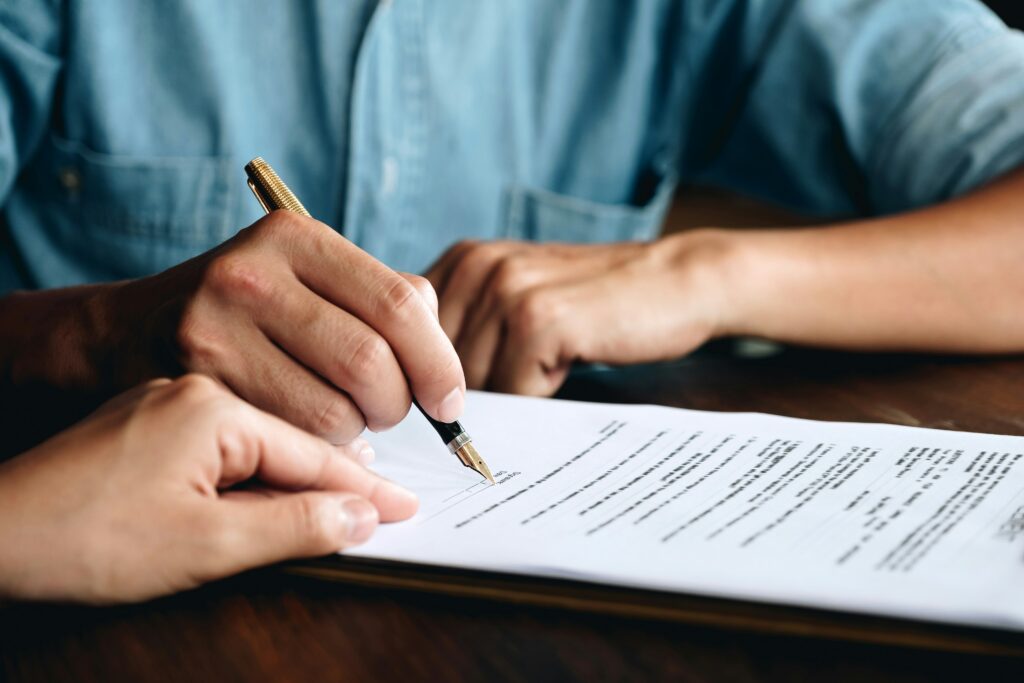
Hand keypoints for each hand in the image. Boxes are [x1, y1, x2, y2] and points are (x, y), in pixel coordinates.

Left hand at [0, 375, 417, 603]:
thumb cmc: (84, 540)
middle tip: (385, 506)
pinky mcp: (155, 416)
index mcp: (214, 405)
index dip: (366, 487)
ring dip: (306, 466)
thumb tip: (362, 518)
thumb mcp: (202, 546)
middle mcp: (197, 388)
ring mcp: (173, 396)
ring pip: (270, 428)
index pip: (316, 447)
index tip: (407, 506)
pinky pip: (235, 433)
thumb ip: (292, 528)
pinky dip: (265, 462)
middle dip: (343, 470)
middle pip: (300, 426)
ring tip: (344, 500)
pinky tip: (278, 485)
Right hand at [104, 211, 464, 442]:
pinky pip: (288, 441)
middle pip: (370, 363)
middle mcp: (250, 276)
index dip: (438, 361)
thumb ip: (385, 302)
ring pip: (333, 413)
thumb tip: (442, 367)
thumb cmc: (252, 311)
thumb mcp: (312, 278)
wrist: (133, 329)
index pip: (398, 303)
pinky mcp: (194, 386)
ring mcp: (213, 330)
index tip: (450, 399)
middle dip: (398, 404)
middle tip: (392, 411)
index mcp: (295, 237)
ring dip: (357, 432)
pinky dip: (317, 451)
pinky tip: (306, 434)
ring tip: (343, 416)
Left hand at [425, 232, 731, 395]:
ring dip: (510, 394)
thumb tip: (412, 390)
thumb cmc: (595, 303)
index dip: (429, 377)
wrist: (674, 281)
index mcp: (461, 261)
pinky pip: (512, 392)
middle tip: (524, 376)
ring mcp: (506, 289)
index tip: (468, 386)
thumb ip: (467, 324)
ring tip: (550, 363)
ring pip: (470, 386)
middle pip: (433, 369)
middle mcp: (474, 266)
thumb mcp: (518, 297)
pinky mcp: (539, 319)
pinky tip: (568, 363)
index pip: (407, 341)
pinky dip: (538, 397)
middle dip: (470, 393)